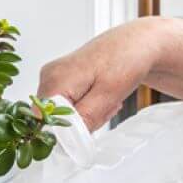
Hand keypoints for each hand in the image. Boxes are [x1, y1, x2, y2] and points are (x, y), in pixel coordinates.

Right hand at [37, 18, 164, 130]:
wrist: (137, 42)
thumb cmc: (126, 59)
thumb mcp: (109, 95)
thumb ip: (84, 119)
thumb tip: (64, 140)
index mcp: (54, 80)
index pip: (46, 123)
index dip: (69, 130)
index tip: (93, 119)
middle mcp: (48, 77)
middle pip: (55, 120)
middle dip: (82, 122)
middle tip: (105, 106)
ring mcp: (54, 77)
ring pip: (64, 114)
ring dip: (88, 114)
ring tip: (107, 98)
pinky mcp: (62, 79)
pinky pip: (70, 105)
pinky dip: (88, 106)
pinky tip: (102, 95)